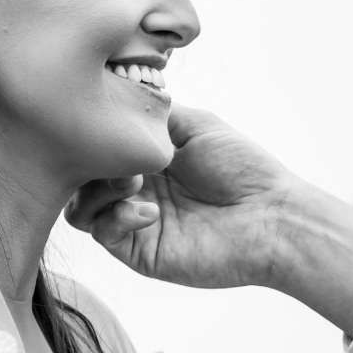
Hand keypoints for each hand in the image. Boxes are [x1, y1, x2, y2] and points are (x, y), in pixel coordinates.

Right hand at [68, 106, 295, 290]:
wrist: (271, 217)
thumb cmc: (244, 168)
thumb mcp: (197, 126)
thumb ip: (153, 114)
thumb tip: (117, 100)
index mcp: (148, 160)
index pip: (98, 148)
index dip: (94, 137)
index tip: (107, 127)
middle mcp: (137, 190)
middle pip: (81, 179)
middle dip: (90, 163)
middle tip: (119, 157)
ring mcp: (136, 222)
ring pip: (81, 209)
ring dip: (98, 191)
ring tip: (134, 182)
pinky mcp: (141, 252)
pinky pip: (103, 234)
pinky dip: (117, 218)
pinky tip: (150, 211)